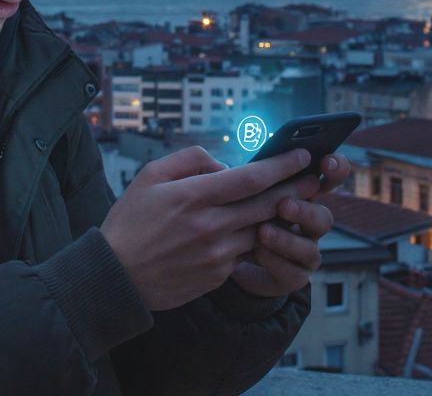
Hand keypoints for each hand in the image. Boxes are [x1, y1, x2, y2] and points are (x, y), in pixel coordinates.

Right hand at [100, 146, 316, 310]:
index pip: (250, 177)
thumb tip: (223, 164)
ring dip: (281, 217)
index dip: (282, 165)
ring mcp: (216, 255)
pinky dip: (256, 240)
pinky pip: (246, 253)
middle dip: (296, 189)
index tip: (302, 155)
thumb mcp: (150, 175)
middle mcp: (209, 226)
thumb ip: (190, 159)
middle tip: (316, 178)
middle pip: (267, 204)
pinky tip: (264, 230)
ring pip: (262, 231)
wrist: (115, 276)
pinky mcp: (218, 276)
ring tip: (296, 203)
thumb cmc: (130, 222)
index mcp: (193, 197)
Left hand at [229, 153, 351, 297]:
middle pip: (324, 218)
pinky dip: (276, 261)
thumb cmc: (239, 213)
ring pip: (309, 248)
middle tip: (283, 205)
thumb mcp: (240, 190)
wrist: (232, 257)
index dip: (336, 169)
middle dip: (305, 210)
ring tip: (263, 232)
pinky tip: (258, 252)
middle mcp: (309, 224)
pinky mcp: (294, 276)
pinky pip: (293, 273)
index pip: (330, 179)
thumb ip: (240, 174)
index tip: (326, 161)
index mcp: (303, 195)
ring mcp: (304, 251)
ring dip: (287, 239)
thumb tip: (218, 161)